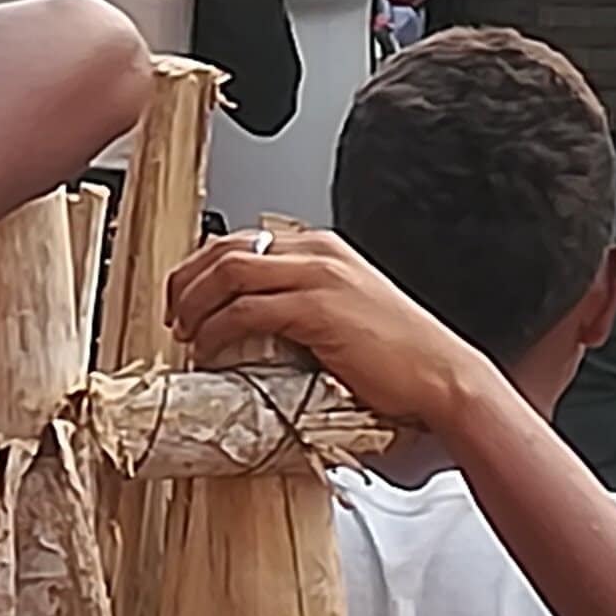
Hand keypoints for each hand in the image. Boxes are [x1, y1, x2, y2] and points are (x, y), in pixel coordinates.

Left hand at [163, 226, 486, 428]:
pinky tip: (211, 348)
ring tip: (185, 332)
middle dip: (188, 279)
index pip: (245, 240)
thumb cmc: (400, 355)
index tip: (187, 296)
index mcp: (325, 248)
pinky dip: (218, 329)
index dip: (204, 267)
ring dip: (196, 302)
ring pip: (229, 270)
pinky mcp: (317, 309)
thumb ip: (304, 302)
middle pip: (226, 247)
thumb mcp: (347, 311)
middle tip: (174, 313)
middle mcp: (318, 252)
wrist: (442, 375)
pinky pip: (246, 310)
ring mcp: (318, 276)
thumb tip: (254, 321)